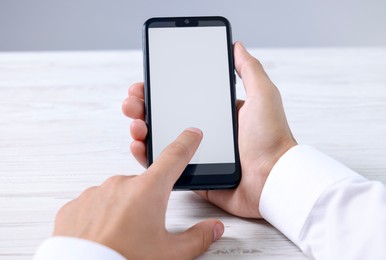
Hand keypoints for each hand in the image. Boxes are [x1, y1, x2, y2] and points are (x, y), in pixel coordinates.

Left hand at [53, 129, 223, 258]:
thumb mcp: (169, 254)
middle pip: (144, 185)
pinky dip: (100, 217)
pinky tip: (104, 235)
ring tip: (122, 236)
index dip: (186, 143)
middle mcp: (121, 185)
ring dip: (124, 210)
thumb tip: (213, 228)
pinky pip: (95, 205)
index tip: (191, 134)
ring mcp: (96, 193)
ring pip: (119, 196)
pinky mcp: (76, 205)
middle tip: (144, 229)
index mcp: (148, 191)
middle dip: (148, 202)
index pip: (174, 157)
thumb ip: (196, 238)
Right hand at [122, 42, 296, 217]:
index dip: (161, 90)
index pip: (182, 97)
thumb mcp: (263, 95)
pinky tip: (138, 145)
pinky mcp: (194, 174)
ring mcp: (197, 154)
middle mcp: (205, 132)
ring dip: (142, 129)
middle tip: (132, 102)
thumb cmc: (271, 138)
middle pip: (166, 117)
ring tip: (134, 122)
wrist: (273, 179)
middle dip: (144, 107)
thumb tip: (236, 46)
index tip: (145, 84)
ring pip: (162, 140)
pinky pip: (166, 166)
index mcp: (217, 113)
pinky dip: (149, 156)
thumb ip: (249, 70)